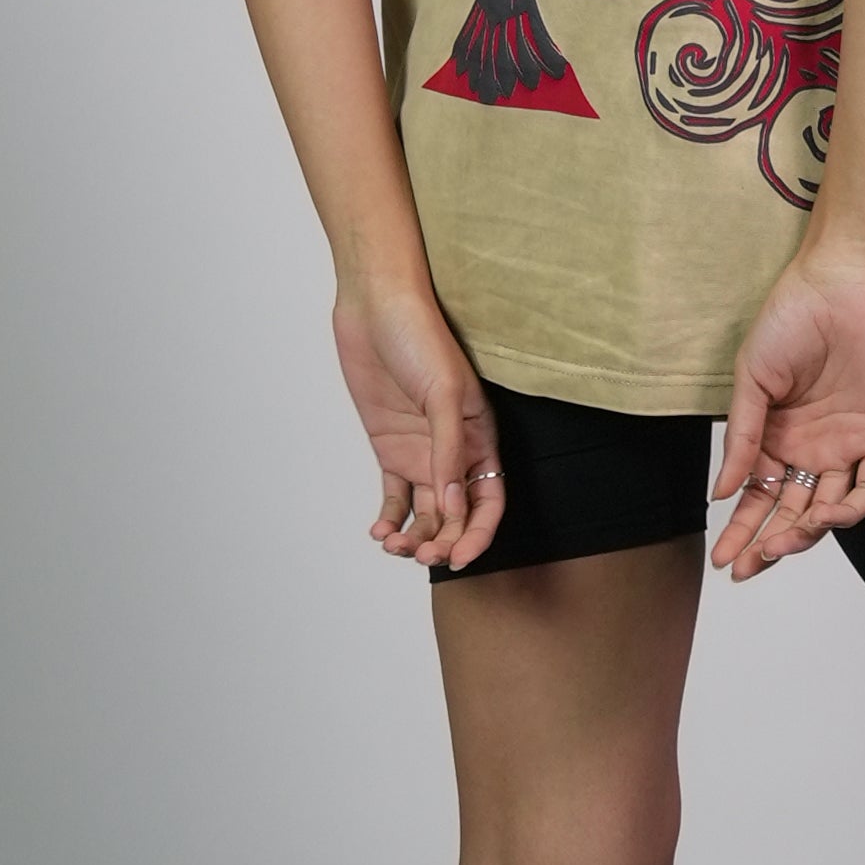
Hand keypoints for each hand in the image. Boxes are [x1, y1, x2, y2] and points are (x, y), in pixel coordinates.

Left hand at [333, 287, 505, 571]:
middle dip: (442, 541)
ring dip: (415, 536)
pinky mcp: (391, 448)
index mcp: (480, 436)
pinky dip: (391, 519)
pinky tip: (380, 532)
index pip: (489, 499)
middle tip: (421, 555)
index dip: (478, 533)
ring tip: (395, 546)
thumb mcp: (444, 393)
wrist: (375, 306)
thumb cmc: (420, 336)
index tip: (460, 558)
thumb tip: (454, 503)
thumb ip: (449, 450)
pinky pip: (396, 496)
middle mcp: (455, 450)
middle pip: (457, 514)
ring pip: (426, 511)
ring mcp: (422, 451)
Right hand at [710, 242, 864, 582]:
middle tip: (746, 567)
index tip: (720, 559)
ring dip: (803, 533)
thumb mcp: (751, 382)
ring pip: (826, 509)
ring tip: (778, 545)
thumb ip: (740, 439)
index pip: (756, 498)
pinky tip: (825, 518)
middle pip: (789, 512)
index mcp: (774, 437)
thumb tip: (721, 494)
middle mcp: (809, 448)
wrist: (840, 285)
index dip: (739, 530)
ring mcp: (844, 445)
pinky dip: (850, 510)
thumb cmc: (790, 321)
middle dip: (767, 544)